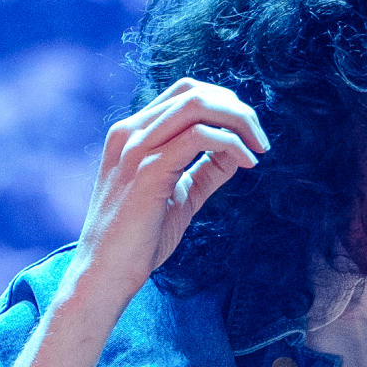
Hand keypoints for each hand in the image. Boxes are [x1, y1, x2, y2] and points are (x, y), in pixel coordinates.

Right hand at [5, 79, 265, 366]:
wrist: (105, 274)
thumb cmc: (138, 241)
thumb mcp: (178, 196)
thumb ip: (203, 171)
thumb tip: (236, 151)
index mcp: (133, 134)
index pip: (183, 93)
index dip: (222, 102)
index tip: (248, 131)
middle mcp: (131, 132)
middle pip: (193, 92)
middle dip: (236, 108)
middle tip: (260, 138)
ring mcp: (136, 148)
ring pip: (197, 106)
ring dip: (238, 121)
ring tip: (259, 148)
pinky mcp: (148, 170)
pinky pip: (199, 138)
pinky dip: (230, 144)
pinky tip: (245, 164)